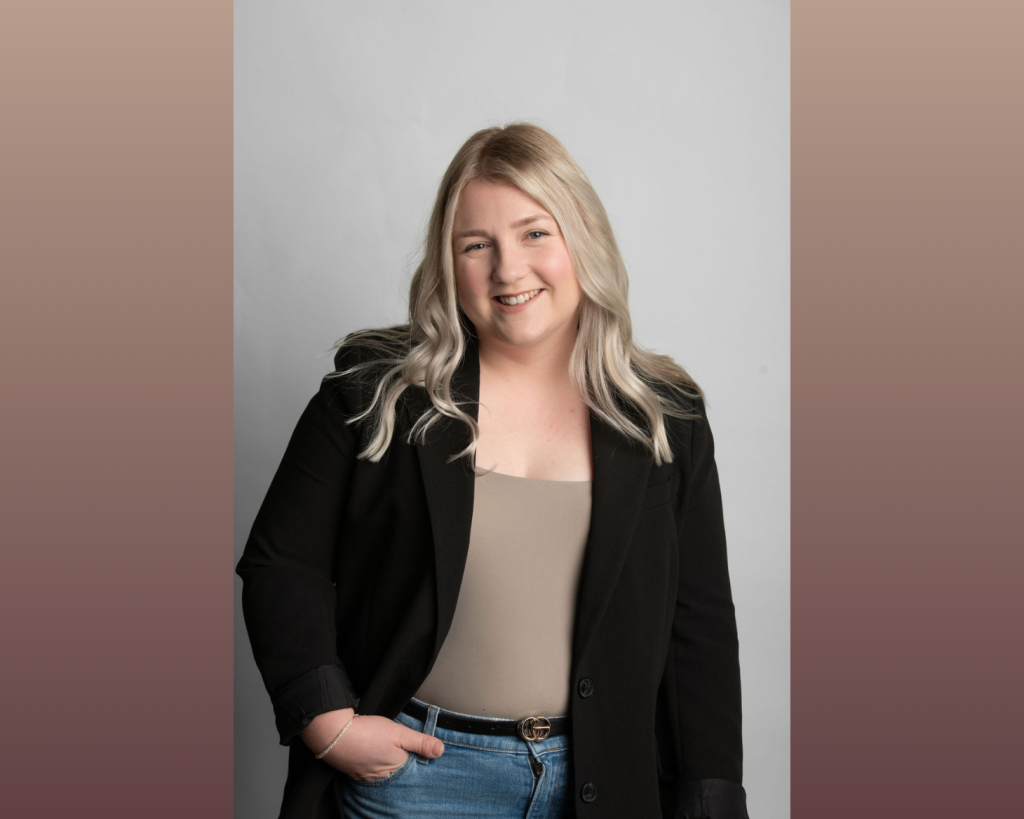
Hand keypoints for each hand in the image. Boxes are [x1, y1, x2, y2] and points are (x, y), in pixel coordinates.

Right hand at [300, 708, 444, 781]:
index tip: (413, 747)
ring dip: (383, 761)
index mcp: (396, 769)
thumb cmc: (368, 732)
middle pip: (396, 770)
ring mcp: (365, 776)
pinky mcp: (352, 772)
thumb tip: (441, 751)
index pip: (411, 766)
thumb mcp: (400, 733)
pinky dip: (370, 762)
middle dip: (398, 760)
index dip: (414, 755)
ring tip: (381, 747)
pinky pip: (367, 770)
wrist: (333, 733)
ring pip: (381, 770)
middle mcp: (381, 778)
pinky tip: (369, 751)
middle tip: (393, 745)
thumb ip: (421, 742)